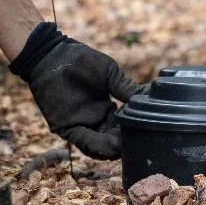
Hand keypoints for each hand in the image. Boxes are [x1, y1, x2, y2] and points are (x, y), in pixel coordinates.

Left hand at [10, 23, 147, 159]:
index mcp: (106, 109)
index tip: (146, 132)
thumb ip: (128, 89)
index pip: (122, 128)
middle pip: (112, 141)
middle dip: (124, 144)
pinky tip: (111, 144)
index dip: (133, 132)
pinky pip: (83, 141)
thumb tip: (151, 99)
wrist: (54, 55)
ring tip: (124, 147)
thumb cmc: (81, 60)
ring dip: (112, 149)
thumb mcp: (111, 74)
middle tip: (137, 143)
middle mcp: (94, 120)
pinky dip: (97, 145)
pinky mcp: (66, 128)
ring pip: (98, 146)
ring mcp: (80, 125)